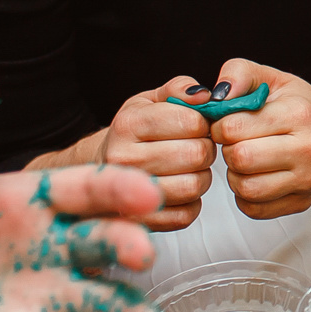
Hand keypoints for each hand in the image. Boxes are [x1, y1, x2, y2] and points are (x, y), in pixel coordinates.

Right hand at [97, 75, 218, 229]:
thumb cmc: (135, 134)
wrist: (104, 171)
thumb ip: (180, 89)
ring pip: (195, 185)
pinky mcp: (141, 221)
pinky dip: (191, 203)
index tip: (195, 126)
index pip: (191, 122)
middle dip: (204, 150)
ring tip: (186, 169)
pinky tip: (178, 189)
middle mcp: (124, 159)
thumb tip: (206, 96)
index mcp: (128, 124)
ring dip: (200, 177)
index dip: (203, 123)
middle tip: (194, 149)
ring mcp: (129, 194)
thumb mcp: (151, 101)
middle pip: (196, 155)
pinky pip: (187, 214)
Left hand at [203, 60, 310, 220]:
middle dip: (229, 150)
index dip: (220, 125)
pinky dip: (245, 196)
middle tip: (236, 143)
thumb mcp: (272, 78)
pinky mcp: (303, 201)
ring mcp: (309, 179)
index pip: (234, 127)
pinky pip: (255, 209)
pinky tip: (255, 177)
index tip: (229, 123)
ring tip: (246, 160)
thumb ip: (239, 73)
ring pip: (246, 188)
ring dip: (235, 175)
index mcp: (299, 114)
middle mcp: (310, 148)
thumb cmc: (301, 106)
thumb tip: (215, 96)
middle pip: (240, 159)